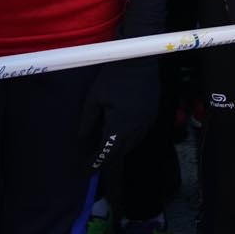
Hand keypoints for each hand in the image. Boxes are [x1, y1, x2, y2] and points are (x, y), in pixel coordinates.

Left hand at [77, 58, 157, 172]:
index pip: (105, 152)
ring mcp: (147, 122)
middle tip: (94, 165)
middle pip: (120, 152)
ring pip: (132, 145)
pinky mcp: (153, 115)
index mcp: (119, 126)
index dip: (94, 163)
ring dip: (119, 151)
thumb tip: (81, 139)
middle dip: (107, 160)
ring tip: (106, 153)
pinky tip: (122, 138)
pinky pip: (140, 135)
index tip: (85, 172)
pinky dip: (129, 141)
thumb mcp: (94, 99)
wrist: (139, 61)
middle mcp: (135, 129)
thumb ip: (87, 122)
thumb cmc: (113, 78)